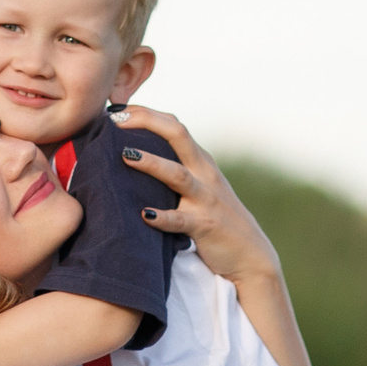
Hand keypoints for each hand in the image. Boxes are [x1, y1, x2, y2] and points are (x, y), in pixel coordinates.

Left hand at [111, 104, 282, 286]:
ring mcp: (205, 199)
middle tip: (116, 121)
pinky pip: (180, 220)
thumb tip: (136, 159)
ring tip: (126, 156)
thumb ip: (178, 170)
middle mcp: (204, 173)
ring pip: (177, 175)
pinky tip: (144, 215)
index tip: (116, 111)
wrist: (250, 254)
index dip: (146, 114)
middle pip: (178, 136)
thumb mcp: (202, 187)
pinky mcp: (204, 225)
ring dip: (152, 164)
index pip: (174, 126)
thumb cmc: (217, 218)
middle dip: (147, 123)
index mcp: (201, 161)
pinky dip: (161, 217)